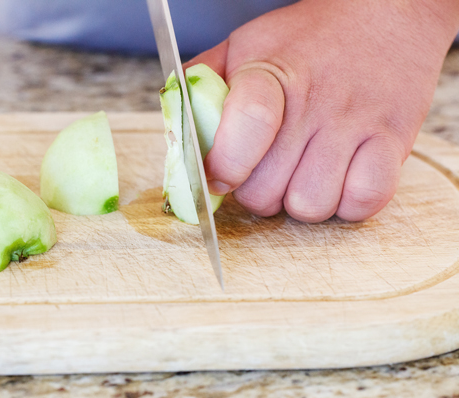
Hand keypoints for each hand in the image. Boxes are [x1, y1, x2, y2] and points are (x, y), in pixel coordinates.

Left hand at [185, 0, 458, 221]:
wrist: (385, 13)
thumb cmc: (307, 38)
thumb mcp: (244, 45)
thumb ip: (203, 84)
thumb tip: (174, 130)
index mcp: (272, 75)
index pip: (249, 127)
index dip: (224, 166)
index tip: (217, 179)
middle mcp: (317, 103)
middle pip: (268, 190)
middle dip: (256, 193)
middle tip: (264, 171)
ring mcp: (358, 124)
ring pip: (311, 206)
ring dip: (299, 202)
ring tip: (302, 173)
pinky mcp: (396, 143)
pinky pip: (364, 203)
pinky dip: (346, 204)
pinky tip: (338, 180)